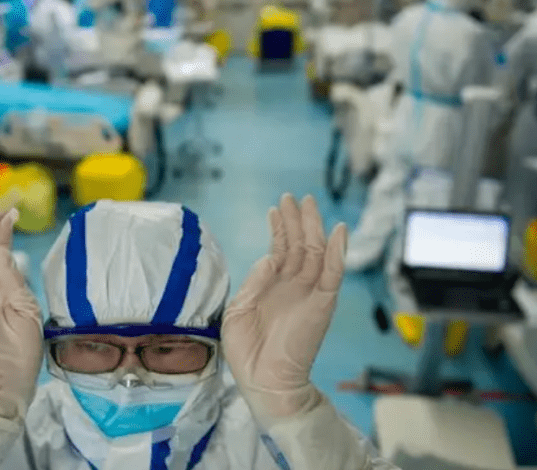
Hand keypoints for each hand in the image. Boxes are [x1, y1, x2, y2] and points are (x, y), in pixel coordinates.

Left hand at [221, 194, 346, 425]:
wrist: (264, 381)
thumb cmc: (247, 351)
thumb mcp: (239, 309)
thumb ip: (255, 280)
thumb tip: (269, 257)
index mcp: (272, 287)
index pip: (280, 251)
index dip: (279, 229)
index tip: (276, 208)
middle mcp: (293, 286)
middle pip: (299, 245)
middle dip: (296, 220)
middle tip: (293, 196)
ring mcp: (309, 293)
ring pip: (315, 252)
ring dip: (312, 227)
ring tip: (307, 203)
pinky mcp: (322, 303)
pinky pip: (333, 273)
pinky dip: (337, 252)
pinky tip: (338, 231)